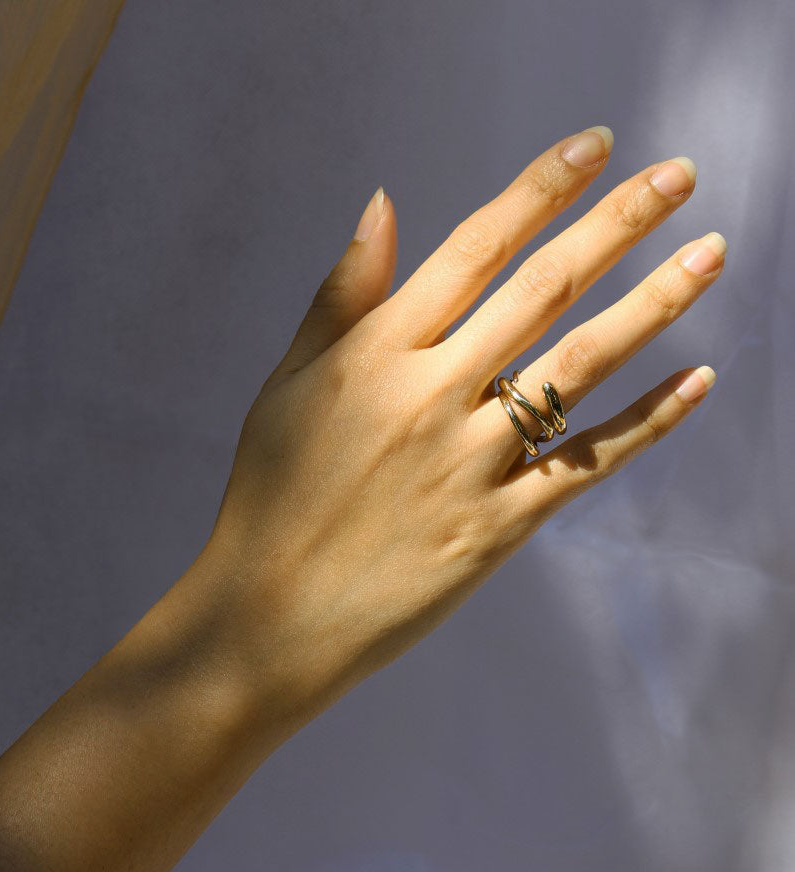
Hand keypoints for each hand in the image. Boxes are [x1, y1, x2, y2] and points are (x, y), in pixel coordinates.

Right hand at [194, 125, 723, 728]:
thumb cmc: (272, 492)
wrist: (272, 612)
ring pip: (580, 366)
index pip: (475, 247)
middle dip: (618, 223)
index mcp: (375, 354)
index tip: (595, 145)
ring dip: (654, 303)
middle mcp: (431, 397)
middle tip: (680, 174)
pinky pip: (585, 465)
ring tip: (713, 252)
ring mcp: (470, 465)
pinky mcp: (497, 528)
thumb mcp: (286, 384)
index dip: (540, 189)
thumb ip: (341, 295)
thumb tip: (381, 202)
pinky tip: (699, 380)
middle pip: (542, 289)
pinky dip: (648, 423)